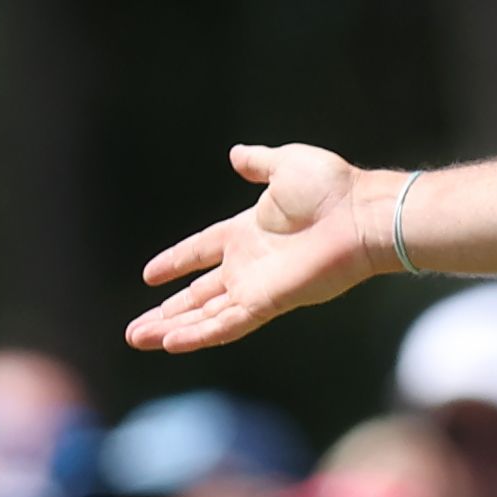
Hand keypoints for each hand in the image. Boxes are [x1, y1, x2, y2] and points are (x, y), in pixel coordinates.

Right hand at [127, 144, 389, 352]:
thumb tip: (236, 154)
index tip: (149, 275)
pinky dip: (199, 333)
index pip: (202, 251)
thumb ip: (259, 163)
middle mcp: (249, 264)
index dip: (176, 262)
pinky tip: (171, 342)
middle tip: (135, 328)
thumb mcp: (286, 165)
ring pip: (206, 315)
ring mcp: (258, 286)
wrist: (362, 214)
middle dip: (167, 311)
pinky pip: (227, 323)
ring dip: (172, 328)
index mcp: (248, 232)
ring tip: (137, 339)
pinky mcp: (269, 302)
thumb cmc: (333, 188)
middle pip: (199, 294)